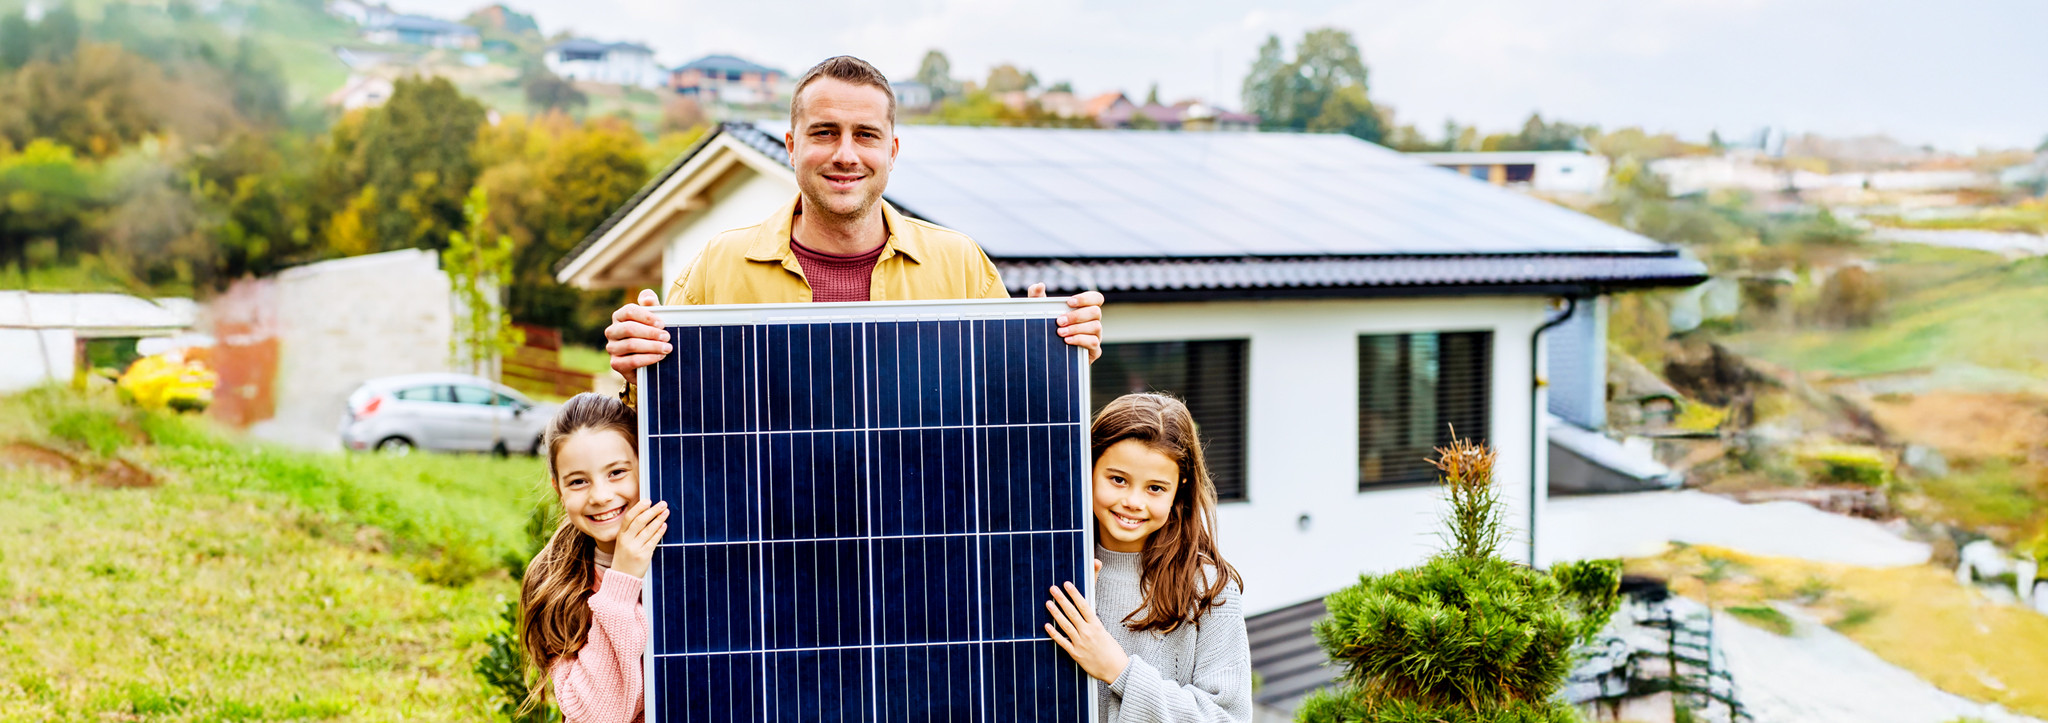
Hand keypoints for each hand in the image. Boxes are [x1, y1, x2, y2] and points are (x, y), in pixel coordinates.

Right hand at [605, 289, 669, 375]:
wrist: (650, 360)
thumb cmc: (652, 334)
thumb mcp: (654, 318)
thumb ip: (652, 305)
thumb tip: (648, 298)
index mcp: (619, 316)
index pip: (629, 311)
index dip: (647, 316)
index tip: (662, 323)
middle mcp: (612, 331)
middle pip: (629, 328)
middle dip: (651, 333)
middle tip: (667, 337)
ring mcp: (612, 348)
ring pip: (631, 345)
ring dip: (652, 346)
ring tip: (667, 348)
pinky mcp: (616, 364)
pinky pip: (631, 361)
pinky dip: (648, 359)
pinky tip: (659, 357)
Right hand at [609, 499, 668, 577]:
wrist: (622, 578)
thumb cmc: (625, 558)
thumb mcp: (623, 543)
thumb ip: (631, 530)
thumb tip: (646, 514)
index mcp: (620, 535)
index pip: (629, 517)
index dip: (639, 508)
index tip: (648, 501)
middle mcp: (626, 541)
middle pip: (640, 521)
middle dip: (652, 511)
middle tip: (663, 504)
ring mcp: (634, 548)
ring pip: (648, 530)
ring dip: (659, 519)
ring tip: (666, 512)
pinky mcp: (643, 555)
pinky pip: (653, 541)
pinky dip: (659, 532)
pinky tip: (664, 526)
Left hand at [1028, 284, 1103, 363]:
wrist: (1047, 352)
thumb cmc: (1048, 327)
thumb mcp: (1040, 311)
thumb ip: (1036, 296)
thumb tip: (1039, 285)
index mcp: (1085, 309)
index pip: (1096, 298)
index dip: (1085, 298)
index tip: (1069, 302)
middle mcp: (1093, 321)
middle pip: (1096, 312)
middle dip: (1076, 316)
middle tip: (1059, 321)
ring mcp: (1096, 335)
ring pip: (1096, 327)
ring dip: (1076, 328)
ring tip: (1060, 332)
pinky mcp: (1094, 350)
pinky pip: (1094, 342)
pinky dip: (1080, 340)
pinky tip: (1066, 340)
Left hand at [1044, 569, 1127, 683]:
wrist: (1116, 670)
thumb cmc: (1112, 651)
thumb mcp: (1105, 633)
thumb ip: (1093, 623)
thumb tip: (1085, 612)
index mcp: (1096, 625)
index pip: (1083, 605)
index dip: (1074, 594)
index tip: (1067, 584)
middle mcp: (1087, 632)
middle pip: (1072, 612)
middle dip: (1061, 599)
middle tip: (1053, 589)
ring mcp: (1080, 643)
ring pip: (1065, 624)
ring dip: (1055, 613)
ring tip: (1048, 602)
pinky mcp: (1075, 653)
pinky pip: (1062, 641)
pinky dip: (1054, 633)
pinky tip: (1047, 625)